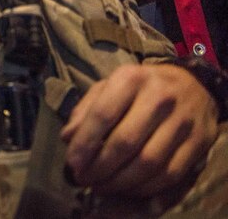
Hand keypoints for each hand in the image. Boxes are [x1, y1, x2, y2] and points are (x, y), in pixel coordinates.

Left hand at [61, 64, 218, 196]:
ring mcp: (183, 121)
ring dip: (120, 182)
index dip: (85, 143)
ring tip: (101, 187)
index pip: (103, 115)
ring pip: (149, 163)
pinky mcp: (200, 142)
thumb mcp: (108, 87)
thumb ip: (86, 110)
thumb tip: (67, 138)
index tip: (72, 163)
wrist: (192, 84)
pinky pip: (171, 174)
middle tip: (84, 179)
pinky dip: (146, 188)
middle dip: (100, 167)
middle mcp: (159, 97)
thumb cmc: (140, 88)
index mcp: (131, 79)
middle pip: (126, 143)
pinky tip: (128, 189)